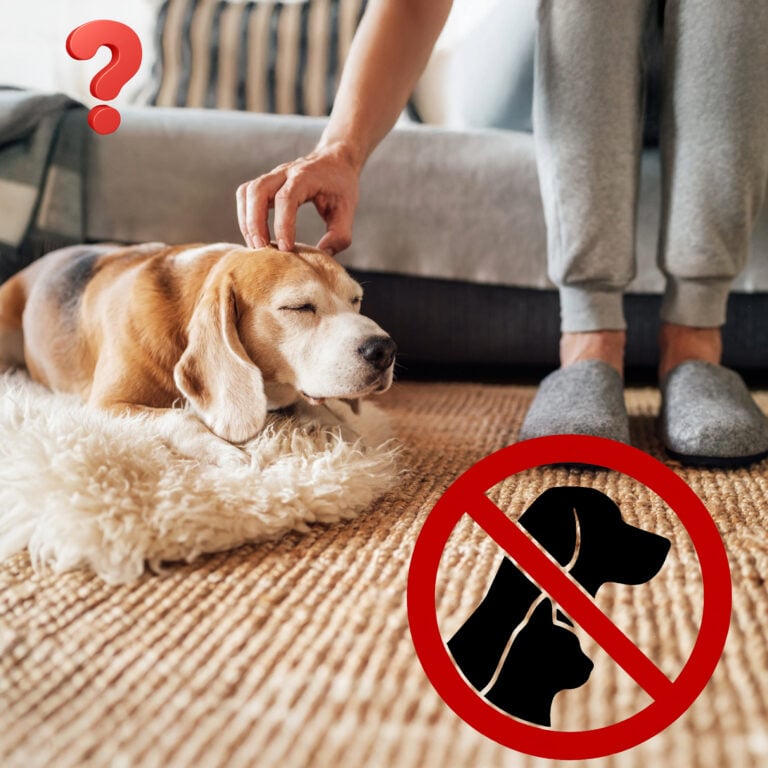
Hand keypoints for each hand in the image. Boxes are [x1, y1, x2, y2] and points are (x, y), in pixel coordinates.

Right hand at [236, 143, 360, 254]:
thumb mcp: (348, 210)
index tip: (286, 248)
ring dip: (246, 220)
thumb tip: (321, 255)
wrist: (335, 159)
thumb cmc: (341, 186)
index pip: (286, 198)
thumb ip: (339, 235)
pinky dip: (245, 215)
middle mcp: (285, 172)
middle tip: (262, 248)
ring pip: (247, 192)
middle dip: (255, 222)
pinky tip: (254, 234)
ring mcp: (272, 176)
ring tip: (255, 245)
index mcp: (306, 176)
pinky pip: (246, 195)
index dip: (283, 224)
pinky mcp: (266, 182)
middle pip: (258, 191)